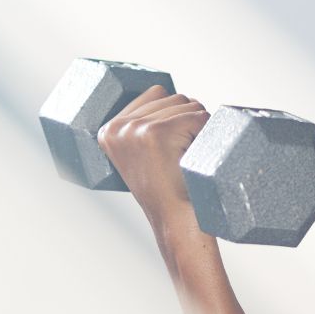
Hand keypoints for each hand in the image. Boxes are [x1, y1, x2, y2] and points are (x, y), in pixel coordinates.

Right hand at [94, 84, 209, 230]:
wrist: (176, 220)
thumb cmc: (168, 188)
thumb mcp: (142, 154)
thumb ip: (144, 122)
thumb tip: (171, 94)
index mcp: (108, 130)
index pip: (156, 92)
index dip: (174, 116)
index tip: (169, 149)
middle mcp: (117, 127)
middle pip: (173, 96)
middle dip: (187, 120)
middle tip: (179, 156)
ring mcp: (135, 129)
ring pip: (187, 103)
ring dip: (197, 127)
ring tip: (184, 157)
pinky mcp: (157, 133)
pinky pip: (199, 116)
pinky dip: (206, 134)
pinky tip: (192, 157)